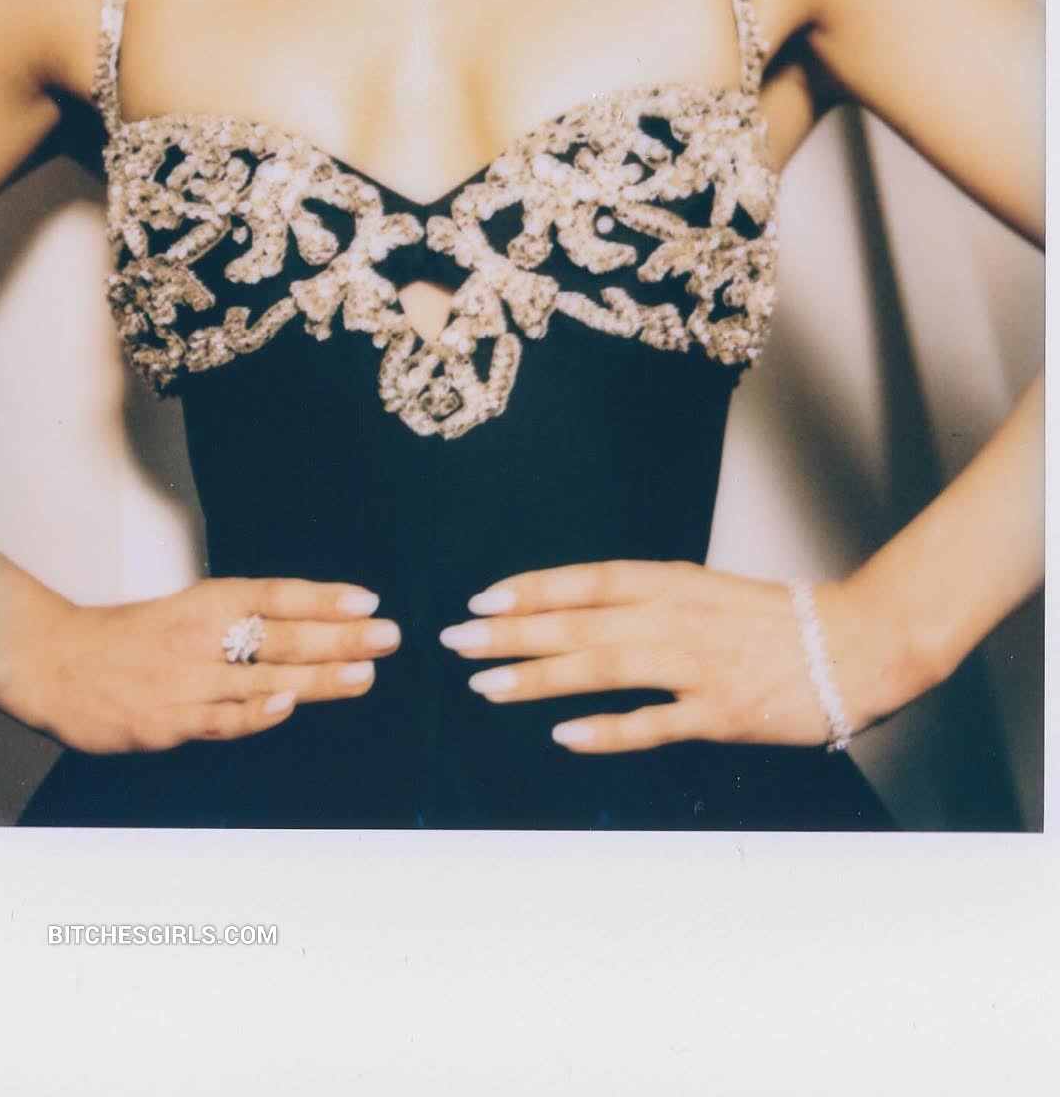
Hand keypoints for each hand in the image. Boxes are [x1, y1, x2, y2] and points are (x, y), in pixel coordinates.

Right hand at [0, 577, 399, 753]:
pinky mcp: (168, 720)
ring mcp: (186, 679)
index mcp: (209, 601)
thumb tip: (317, 627)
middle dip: (340, 637)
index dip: (324, 597)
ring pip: (262, 677)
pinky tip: (287, 705)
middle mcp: (202, 634)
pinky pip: (219, 718)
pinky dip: (254, 713)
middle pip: (281, 635)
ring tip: (364, 674)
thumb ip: (246, 621)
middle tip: (388, 636)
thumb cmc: (136, 638)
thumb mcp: (191, 611)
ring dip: (317, 677)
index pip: (276, 595)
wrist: (58, 664)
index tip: (369, 600)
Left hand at [439, 560, 931, 753]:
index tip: (483, 596)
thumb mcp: (707, 591)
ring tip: (487, 685)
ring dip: (539, 677)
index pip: (588, 580)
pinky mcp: (719, 713)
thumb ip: (650, 600)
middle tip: (459, 640)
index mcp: (675, 583)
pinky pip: (652, 724)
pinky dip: (606, 729)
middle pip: (579, 623)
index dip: (532, 588)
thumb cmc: (777, 619)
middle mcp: (677, 617)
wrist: (855, 644)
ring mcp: (696, 666)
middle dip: (512, 632)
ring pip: (602, 668)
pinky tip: (564, 734)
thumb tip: (582, 611)